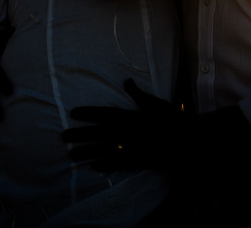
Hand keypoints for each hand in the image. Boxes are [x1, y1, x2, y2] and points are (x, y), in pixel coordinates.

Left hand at [62, 79, 185, 170]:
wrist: (187, 141)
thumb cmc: (171, 120)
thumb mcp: (154, 103)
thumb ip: (137, 94)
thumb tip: (126, 82)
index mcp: (128, 116)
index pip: (103, 114)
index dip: (87, 113)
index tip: (72, 114)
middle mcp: (125, 133)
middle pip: (97, 133)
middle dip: (79, 134)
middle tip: (63, 136)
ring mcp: (129, 149)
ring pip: (102, 151)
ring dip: (86, 153)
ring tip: (71, 155)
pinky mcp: (137, 162)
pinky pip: (117, 165)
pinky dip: (105, 166)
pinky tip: (93, 168)